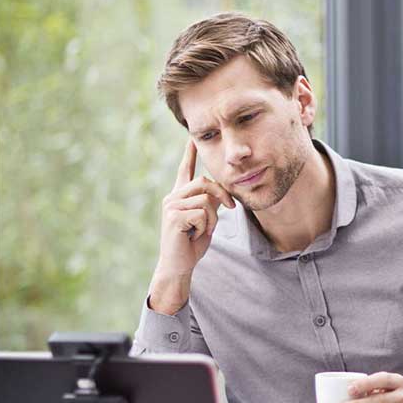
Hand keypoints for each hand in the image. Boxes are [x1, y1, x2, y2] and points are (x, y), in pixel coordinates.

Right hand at [148, 138, 234, 314]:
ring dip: (212, 219)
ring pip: (206, 200)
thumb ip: (211, 203)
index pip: (185, 170)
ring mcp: (171, 206)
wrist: (179, 265)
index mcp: (179, 196)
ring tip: (201, 230)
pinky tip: (194, 235)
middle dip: (223, 195)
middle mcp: (172, 197)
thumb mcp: (206, 219)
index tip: (192, 137)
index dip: (189, 154)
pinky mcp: (173, 217)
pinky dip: (206, 227)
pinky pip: (202, 214)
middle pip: (205, 182)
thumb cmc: (192, 243)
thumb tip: (221, 191)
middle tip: (231, 208)